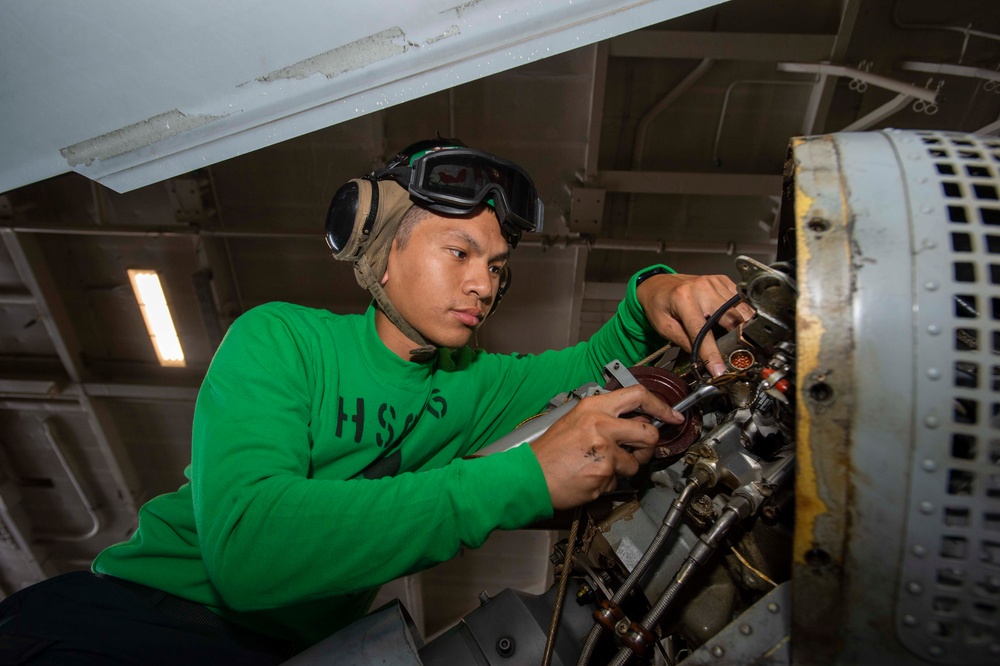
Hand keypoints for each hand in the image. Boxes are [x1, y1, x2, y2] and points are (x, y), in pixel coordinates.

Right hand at [529, 385, 681, 509]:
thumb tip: (634, 424)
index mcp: (594, 406)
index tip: (673, 416)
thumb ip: (605, 419)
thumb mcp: (575, 421)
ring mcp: (605, 448)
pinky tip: (590, 478)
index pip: (638, 395)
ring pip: (636, 462)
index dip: (661, 406)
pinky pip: (620, 481)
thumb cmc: (549, 453)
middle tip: (638, 451)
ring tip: (601, 467)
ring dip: (624, 468)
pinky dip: (609, 483)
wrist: (529, 476)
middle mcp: (601, 423)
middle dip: (648, 446)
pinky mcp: (605, 472)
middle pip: (648, 431)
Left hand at [636, 273, 754, 376]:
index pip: (702, 331)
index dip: (712, 353)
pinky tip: (735, 320)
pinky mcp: (723, 280)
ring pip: (742, 308)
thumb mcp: (664, 327)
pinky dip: (742, 312)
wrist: (658, 284)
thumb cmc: (659, 305)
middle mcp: (702, 287)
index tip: (719, 370)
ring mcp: (714, 282)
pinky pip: (741, 300)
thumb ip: (685, 342)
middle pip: (732, 318)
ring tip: (739, 339)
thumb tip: (704, 361)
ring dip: (744, 325)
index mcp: (683, 299)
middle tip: (740, 355)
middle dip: (739, 339)